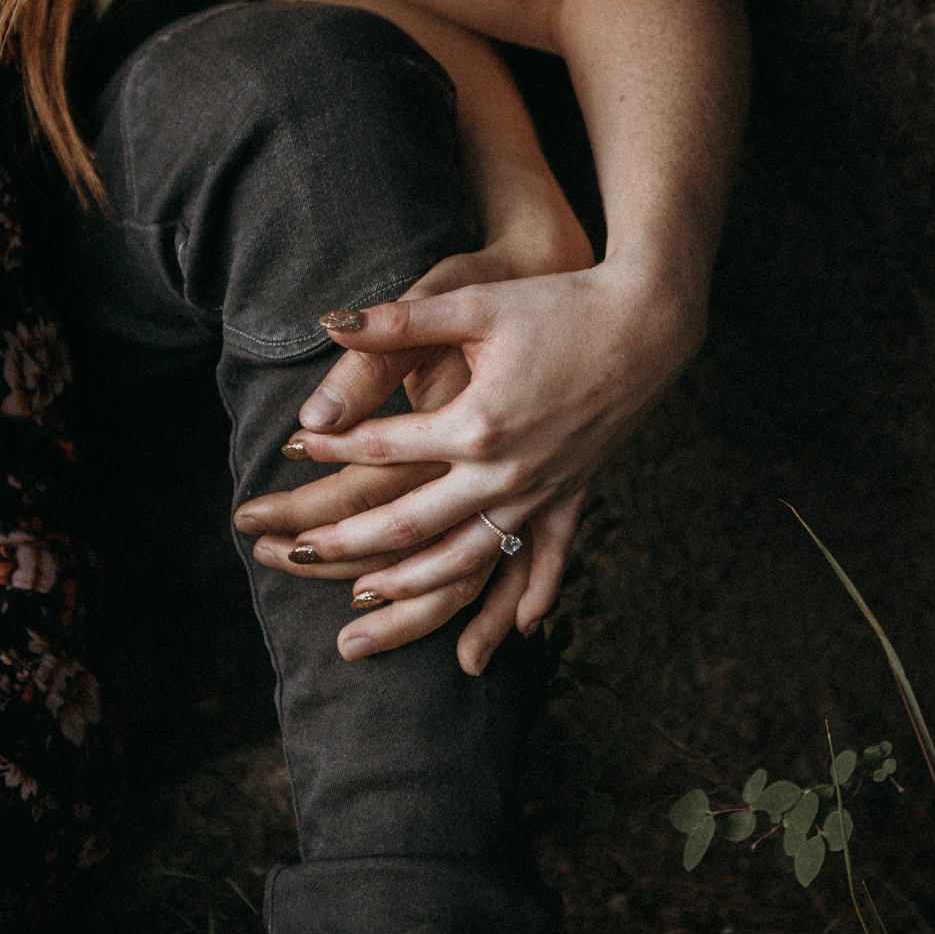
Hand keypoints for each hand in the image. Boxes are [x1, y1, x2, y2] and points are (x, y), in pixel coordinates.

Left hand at [234, 221, 598, 672]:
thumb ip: (398, 321)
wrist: (647, 320)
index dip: (330, 447)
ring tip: (364, 599)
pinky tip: (514, 630)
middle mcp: (505, 471)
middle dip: (347, 543)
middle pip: (411, 524)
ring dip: (415, 586)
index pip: (382, 447)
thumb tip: (327, 322)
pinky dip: (533, 595)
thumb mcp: (474, 303)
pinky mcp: (574, 493)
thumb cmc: (558, 303)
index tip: (287, 447)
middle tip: (292, 556)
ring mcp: (541, 490)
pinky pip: (550, 558)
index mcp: (475, 424)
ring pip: (468, 557)